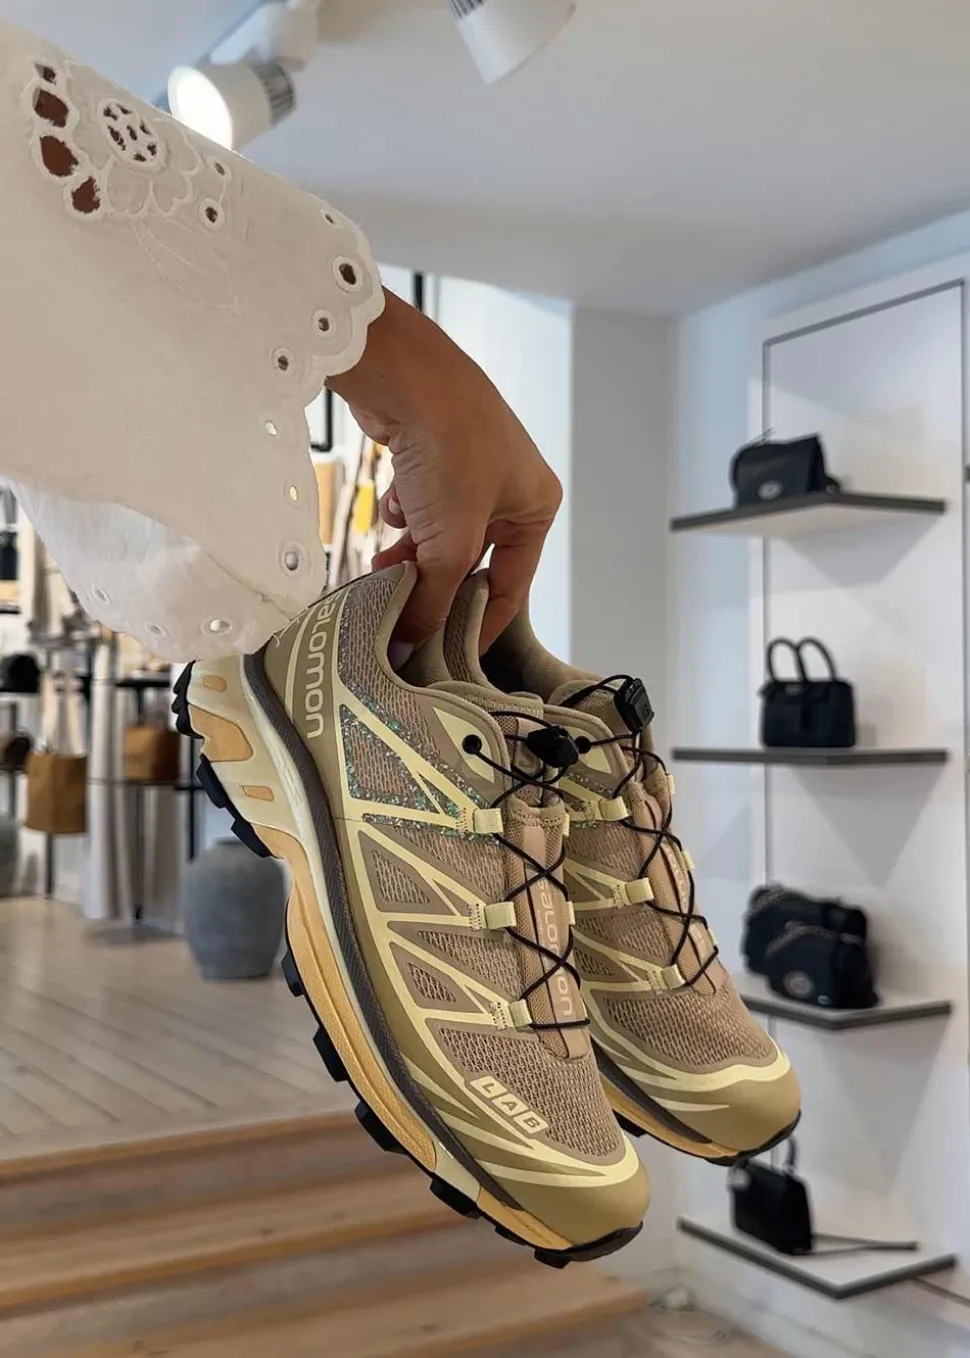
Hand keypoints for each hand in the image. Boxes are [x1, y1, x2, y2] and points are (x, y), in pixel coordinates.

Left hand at [330, 291, 560, 649]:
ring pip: (437, 535)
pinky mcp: (429, 456)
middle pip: (468, 561)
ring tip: (384, 570)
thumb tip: (410, 647)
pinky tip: (394, 502)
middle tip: (403, 613)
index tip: (447, 653)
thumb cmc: (453, 449)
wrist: (407, 377)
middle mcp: (508, 488)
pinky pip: (417, 506)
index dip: (478, 622)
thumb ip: (433, 600)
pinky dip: (403, 512)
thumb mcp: (449, 541)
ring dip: (411, 553)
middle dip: (433, 584)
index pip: (511, 585)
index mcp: (535, 507)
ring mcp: (467, 469)